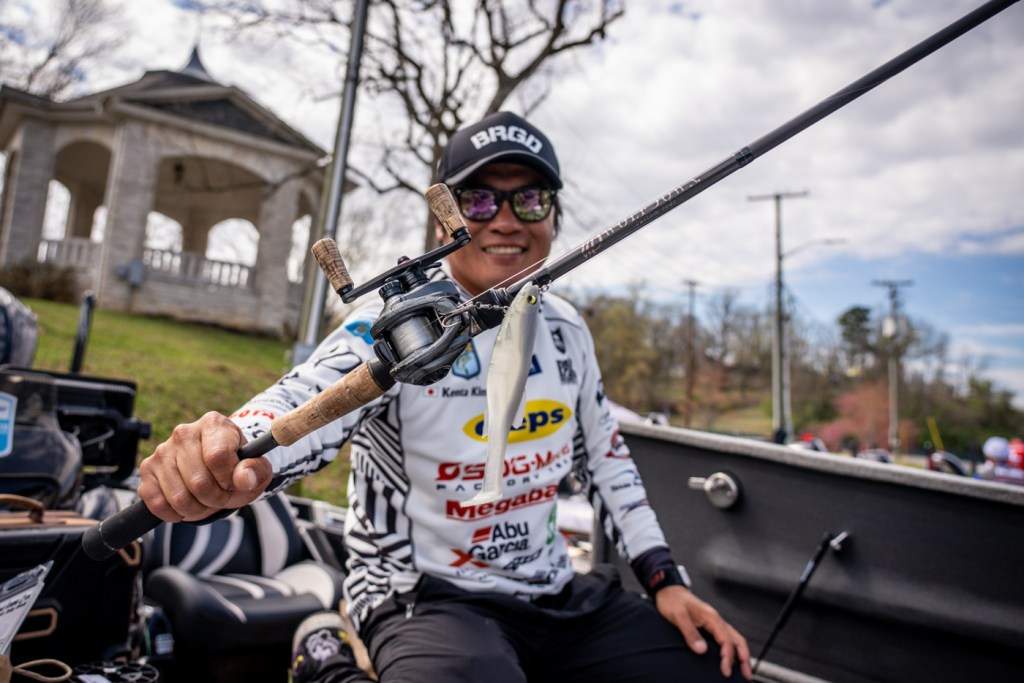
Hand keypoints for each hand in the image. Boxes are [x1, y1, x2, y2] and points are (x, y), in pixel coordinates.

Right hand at [137, 411, 273, 521]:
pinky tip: (186, 507)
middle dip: (215, 499)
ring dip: (196, 510)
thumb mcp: (256, 467)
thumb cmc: (237, 466)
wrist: (218, 466)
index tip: (233, 482)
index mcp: (213, 424)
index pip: (217, 458)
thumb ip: (256, 471)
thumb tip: (243, 479)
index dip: (228, 479)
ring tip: (206, 501)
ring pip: (178, 497)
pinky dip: (174, 514)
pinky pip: (156, 503)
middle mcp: (184, 433)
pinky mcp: (147, 469)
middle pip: (198, 482)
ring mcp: (162, 451)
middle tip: (221, 497)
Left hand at [655, 585, 752, 679]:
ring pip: (734, 640)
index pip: (726, 640)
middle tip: (746, 675)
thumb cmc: (673, 601)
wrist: (669, 592)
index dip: (728, 657)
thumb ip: (690, 632)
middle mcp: (716, 620)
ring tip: (744, 671)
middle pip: (737, 640)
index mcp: (711, 617)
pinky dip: (733, 650)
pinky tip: (731, 659)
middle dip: (744, 658)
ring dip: (741, 655)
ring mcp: (715, 623)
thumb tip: (701, 649)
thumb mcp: (678, 616)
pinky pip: (727, 639)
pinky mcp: (710, 626)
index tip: (725, 671)